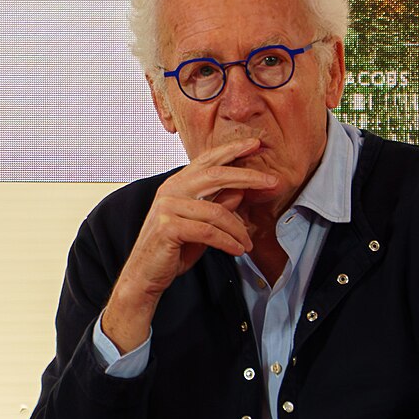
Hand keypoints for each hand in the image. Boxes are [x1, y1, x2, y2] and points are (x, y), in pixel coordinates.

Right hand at [100, 139, 275, 351]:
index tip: (256, 144)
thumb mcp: (201, 226)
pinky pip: (209, 231)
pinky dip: (228, 242)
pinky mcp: (168, 226)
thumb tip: (240, 191)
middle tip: (273, 181)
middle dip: (248, 177)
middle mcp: (171, 189)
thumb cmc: (173, 249)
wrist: (145, 274)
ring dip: (239, 229)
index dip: (232, 150)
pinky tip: (238, 250)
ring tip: (248, 243)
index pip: (208, 161)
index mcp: (177, 184)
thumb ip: (217, 206)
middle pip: (216, 175)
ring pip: (217, 211)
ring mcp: (167, 206)